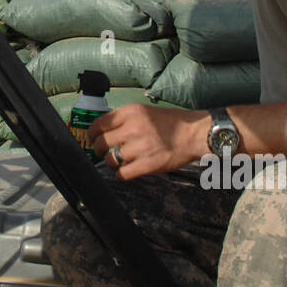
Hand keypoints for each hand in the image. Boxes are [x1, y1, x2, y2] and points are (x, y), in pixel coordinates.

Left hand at [88, 105, 210, 180]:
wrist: (194, 134)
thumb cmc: (172, 122)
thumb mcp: (145, 111)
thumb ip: (125, 119)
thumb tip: (105, 129)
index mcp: (131, 112)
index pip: (99, 123)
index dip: (92, 134)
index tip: (92, 138)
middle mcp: (133, 128)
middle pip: (101, 143)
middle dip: (98, 150)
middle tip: (102, 152)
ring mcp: (140, 147)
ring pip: (110, 160)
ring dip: (111, 163)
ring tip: (117, 161)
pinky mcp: (148, 165)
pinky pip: (122, 174)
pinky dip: (120, 174)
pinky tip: (125, 171)